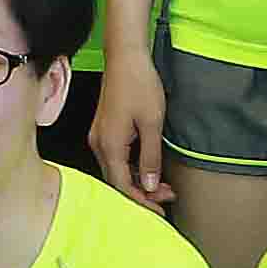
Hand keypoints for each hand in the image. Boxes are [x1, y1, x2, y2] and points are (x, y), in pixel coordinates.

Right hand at [93, 49, 170, 206]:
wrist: (125, 58)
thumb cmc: (139, 84)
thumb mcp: (152, 123)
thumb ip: (150, 157)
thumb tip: (149, 185)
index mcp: (109, 145)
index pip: (121, 185)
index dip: (141, 201)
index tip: (160, 210)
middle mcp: (99, 144)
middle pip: (116, 180)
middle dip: (142, 193)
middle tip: (167, 197)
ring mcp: (99, 136)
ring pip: (115, 170)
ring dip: (137, 181)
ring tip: (163, 185)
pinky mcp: (104, 130)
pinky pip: (115, 158)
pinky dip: (131, 168)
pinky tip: (147, 169)